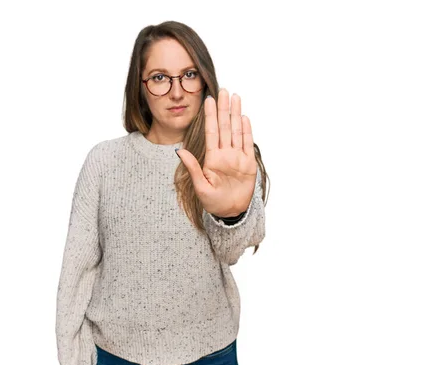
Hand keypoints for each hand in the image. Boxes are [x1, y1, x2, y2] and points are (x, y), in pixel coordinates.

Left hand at [176, 88, 257, 217]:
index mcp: (212, 157)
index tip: (208, 100)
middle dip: (224, 108)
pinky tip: (244, 117)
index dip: (210, 116)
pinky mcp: (248, 163)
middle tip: (224, 90)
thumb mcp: (200, 186)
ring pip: (236, 130)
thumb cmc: (213, 201)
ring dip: (236, 114)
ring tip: (235, 97)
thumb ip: (192, 167)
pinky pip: (247, 143)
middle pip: (224, 126)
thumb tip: (179, 151)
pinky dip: (246, 130)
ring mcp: (237, 157)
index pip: (211, 132)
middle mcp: (225, 154)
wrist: (230, 212)